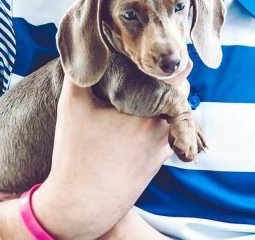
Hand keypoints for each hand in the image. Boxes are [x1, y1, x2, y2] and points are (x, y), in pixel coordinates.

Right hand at [32, 62, 191, 239]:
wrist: (79, 207)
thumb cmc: (75, 155)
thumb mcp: (72, 107)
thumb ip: (80, 73)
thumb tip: (84, 48)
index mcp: (150, 113)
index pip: (180, 75)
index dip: (172, 58)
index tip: (161, 47)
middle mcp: (164, 131)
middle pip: (182, 90)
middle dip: (168, 76)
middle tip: (149, 63)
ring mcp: (163, 149)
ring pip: (176, 111)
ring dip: (164, 97)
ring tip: (143, 86)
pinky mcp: (157, 162)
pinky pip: (167, 130)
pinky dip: (158, 118)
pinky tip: (137, 113)